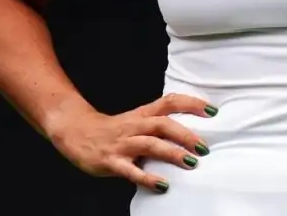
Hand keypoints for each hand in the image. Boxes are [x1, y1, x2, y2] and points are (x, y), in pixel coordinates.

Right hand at [50, 93, 216, 192]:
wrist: (75, 131)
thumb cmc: (112, 129)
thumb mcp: (135, 122)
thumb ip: (158, 126)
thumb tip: (190, 135)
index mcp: (142, 114)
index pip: (169, 101)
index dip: (191, 103)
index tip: (211, 110)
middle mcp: (134, 126)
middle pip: (163, 124)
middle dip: (185, 135)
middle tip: (204, 147)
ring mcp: (123, 144)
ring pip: (150, 144)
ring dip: (172, 153)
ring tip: (191, 162)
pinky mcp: (112, 161)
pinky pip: (131, 170)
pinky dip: (148, 178)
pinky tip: (163, 185)